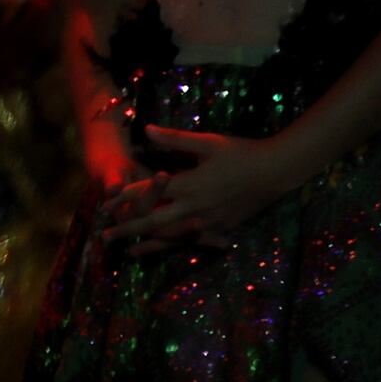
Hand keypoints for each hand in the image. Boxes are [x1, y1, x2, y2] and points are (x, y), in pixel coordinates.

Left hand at [105, 126, 298, 247]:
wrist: (277, 171)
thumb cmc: (240, 152)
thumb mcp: (206, 143)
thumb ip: (173, 139)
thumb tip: (144, 129)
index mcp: (187, 185)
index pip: (146, 193)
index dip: (122, 199)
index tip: (102, 205)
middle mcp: (195, 207)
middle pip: (153, 222)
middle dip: (127, 229)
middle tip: (104, 237)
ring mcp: (210, 221)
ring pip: (174, 238)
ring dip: (150, 244)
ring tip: (130, 252)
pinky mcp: (223, 227)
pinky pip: (195, 240)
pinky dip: (178, 246)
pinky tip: (169, 251)